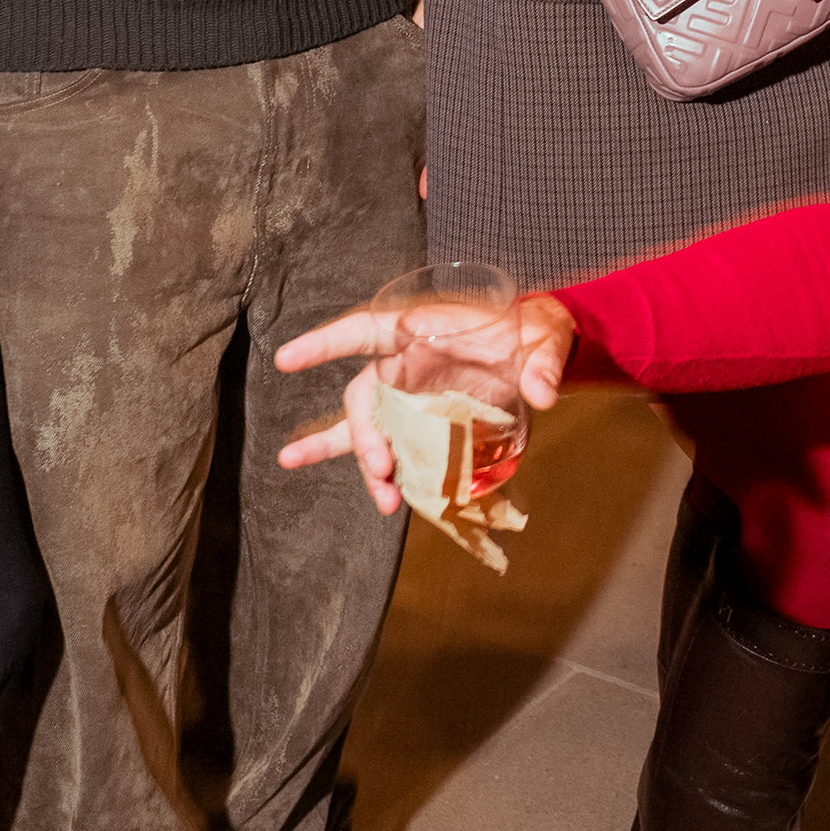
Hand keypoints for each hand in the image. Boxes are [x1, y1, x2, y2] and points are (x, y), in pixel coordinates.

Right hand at [274, 293, 580, 516]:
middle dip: (365, 436)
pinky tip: (379, 499)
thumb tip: (542, 393)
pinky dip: (379, 472)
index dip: (324, 345)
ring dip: (368, 464)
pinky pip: (390, 446)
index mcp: (421, 329)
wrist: (541, 350)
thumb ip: (541, 363)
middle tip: (384, 470)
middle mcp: (405, 362)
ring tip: (383, 500)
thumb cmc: (534, 331)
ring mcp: (410, 395)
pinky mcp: (423, 422)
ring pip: (370, 430)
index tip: (286, 360)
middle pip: (365, 397)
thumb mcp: (543, 337)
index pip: (363, 331)